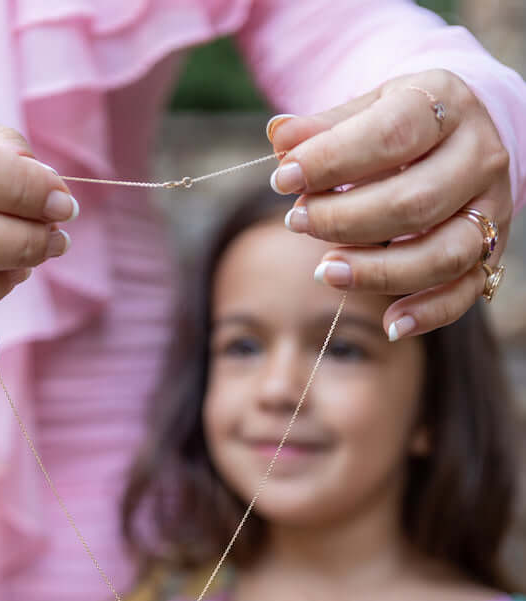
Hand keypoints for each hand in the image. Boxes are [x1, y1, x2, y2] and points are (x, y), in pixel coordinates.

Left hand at [269, 69, 511, 338]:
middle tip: (297, 222)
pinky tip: (388, 325)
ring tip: (325, 271)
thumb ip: (325, 127)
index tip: (283, 179)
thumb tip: (280, 137)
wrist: (463, 136)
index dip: (332, 159)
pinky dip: (428, 314)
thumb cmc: (401, 125)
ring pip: (442, 254)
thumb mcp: (367, 110)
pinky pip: (464, 293)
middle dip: (346, 220)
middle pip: (415, 202)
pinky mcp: (490, 253)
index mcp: (447, 104)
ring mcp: (490, 209)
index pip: (392, 134)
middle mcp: (479, 157)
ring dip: (378, 271)